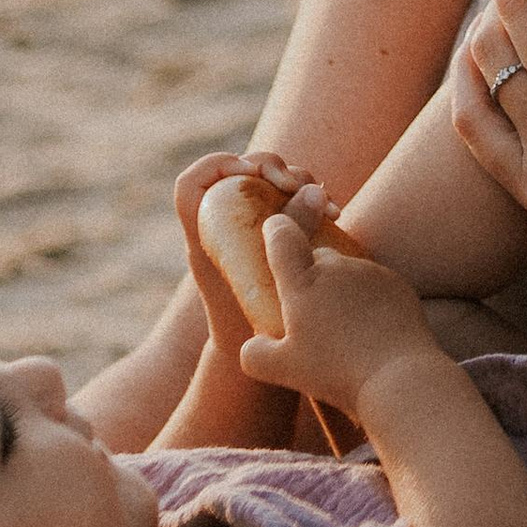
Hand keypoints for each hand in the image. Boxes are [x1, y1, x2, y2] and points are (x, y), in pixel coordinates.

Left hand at [175, 148, 317, 353]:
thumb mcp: (272, 280)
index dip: (215, 166)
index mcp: (206, 238)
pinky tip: (336, 213)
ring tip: (328, 204)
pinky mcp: (274, 234)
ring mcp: (249, 228)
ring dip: (300, 181)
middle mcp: (224, 227)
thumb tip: (313, 191)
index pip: (191, 185)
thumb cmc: (254, 327)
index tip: (250, 173)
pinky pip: (289, 202)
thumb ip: (288, 238)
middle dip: (272, 167)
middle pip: (238, 172)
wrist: (255, 359)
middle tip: (295, 185)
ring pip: (268, 182)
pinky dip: (312, 198)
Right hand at [238, 210, 444, 421]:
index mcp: (303, 280)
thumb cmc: (335, 371)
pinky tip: (370, 332)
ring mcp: (371, 273)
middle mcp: (337, 266)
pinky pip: (375, 285)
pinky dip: (369, 301)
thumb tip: (254, 344)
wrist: (398, 377)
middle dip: (311, 276)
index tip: (274, 231)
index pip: (282, 235)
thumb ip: (255, 353)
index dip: (276, 230)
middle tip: (311, 314)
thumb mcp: (281, 370)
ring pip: (348, 272)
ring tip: (344, 331)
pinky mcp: (398, 285)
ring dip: (341, 290)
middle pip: (318, 256)